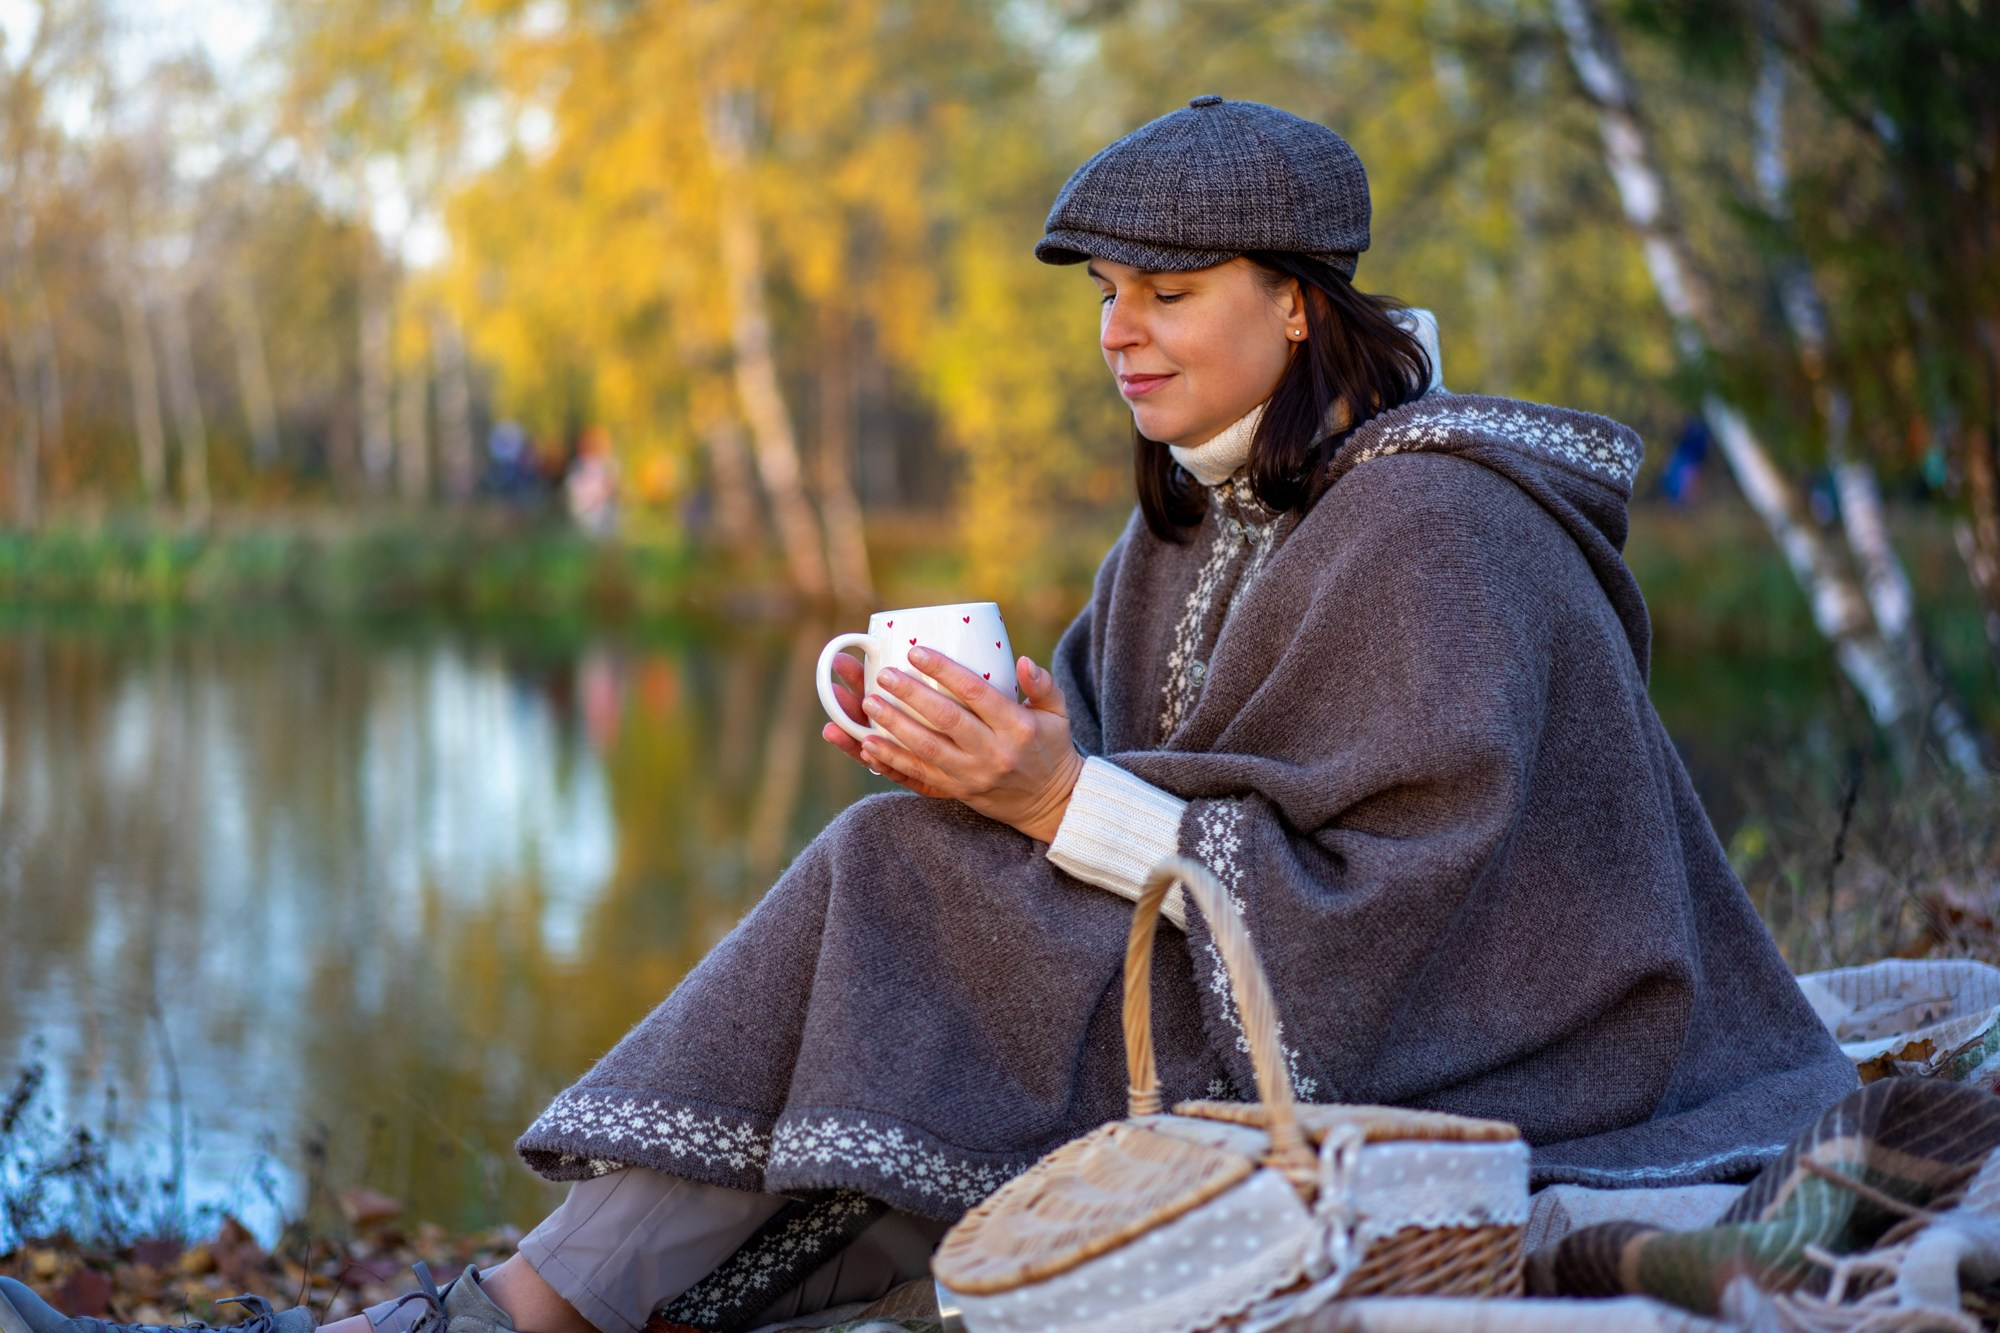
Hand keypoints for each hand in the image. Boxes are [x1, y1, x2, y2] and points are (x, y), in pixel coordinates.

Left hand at [820, 646, 1085, 841]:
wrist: (1051, 804)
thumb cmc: (1052, 748)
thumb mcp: (1058, 713)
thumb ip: (1043, 684)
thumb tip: (1022, 661)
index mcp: (1017, 726)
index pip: (976, 693)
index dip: (944, 671)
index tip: (917, 652)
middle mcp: (993, 752)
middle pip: (945, 719)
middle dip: (911, 695)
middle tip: (884, 675)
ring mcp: (972, 775)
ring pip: (926, 748)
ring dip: (893, 725)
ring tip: (868, 703)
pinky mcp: (957, 791)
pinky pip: (919, 775)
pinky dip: (892, 759)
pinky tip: (868, 745)